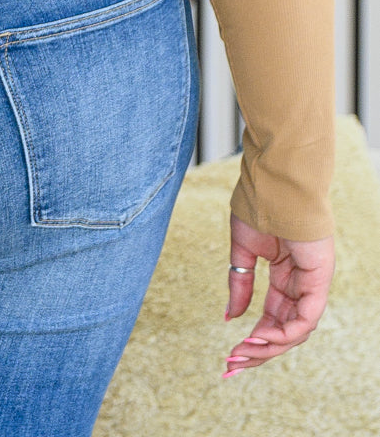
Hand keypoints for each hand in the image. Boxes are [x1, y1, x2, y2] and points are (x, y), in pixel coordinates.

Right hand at [223, 212, 333, 374]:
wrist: (272, 181)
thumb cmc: (259, 207)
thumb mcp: (243, 252)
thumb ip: (240, 284)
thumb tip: (231, 318)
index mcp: (285, 278)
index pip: (272, 320)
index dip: (253, 341)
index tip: (229, 359)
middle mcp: (301, 285)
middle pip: (283, 332)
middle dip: (257, 353)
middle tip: (231, 367)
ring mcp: (312, 283)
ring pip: (295, 331)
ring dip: (268, 347)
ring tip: (241, 353)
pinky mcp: (320, 279)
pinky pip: (305, 317)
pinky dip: (284, 332)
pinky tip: (259, 337)